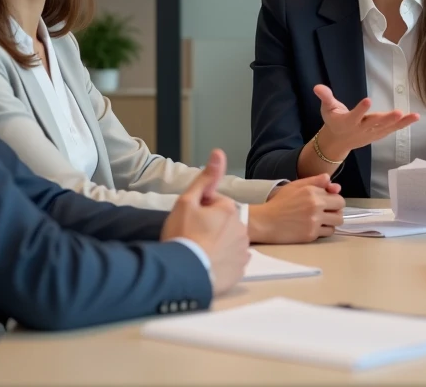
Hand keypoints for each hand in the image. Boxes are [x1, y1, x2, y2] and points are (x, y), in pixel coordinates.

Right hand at [161, 149, 249, 295]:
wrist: (183, 273)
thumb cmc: (183, 236)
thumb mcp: (186, 202)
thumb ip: (205, 178)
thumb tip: (219, 152)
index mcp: (230, 210)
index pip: (214, 203)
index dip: (199, 210)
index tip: (188, 221)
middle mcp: (242, 228)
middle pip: (223, 222)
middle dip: (210, 226)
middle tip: (191, 237)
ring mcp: (242, 251)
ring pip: (228, 241)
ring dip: (217, 244)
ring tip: (198, 252)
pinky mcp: (240, 271)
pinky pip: (232, 261)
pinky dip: (222, 262)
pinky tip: (208, 264)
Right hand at [248, 175, 345, 243]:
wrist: (265, 221)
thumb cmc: (279, 203)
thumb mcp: (295, 186)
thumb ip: (314, 181)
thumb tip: (330, 180)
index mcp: (312, 191)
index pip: (337, 196)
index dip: (333, 199)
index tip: (327, 201)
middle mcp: (315, 205)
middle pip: (340, 208)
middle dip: (335, 209)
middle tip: (326, 211)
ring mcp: (314, 221)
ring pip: (337, 221)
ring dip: (332, 220)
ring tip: (322, 219)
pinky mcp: (311, 234)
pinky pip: (328, 232)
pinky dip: (324, 230)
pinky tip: (315, 227)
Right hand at [312, 84, 418, 159]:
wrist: (338, 142)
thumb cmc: (333, 121)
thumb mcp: (327, 109)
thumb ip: (325, 97)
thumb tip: (317, 86)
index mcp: (347, 122)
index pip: (354, 115)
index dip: (360, 109)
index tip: (368, 101)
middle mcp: (361, 129)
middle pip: (374, 124)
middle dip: (386, 119)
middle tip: (398, 113)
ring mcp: (371, 133)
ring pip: (387, 128)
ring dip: (400, 122)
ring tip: (413, 116)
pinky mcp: (378, 134)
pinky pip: (392, 130)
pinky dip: (403, 125)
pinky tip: (414, 118)